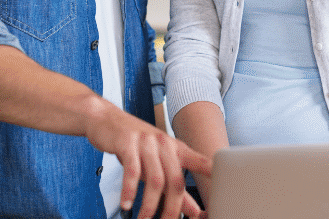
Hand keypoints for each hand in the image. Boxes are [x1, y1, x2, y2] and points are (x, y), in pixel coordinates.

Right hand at [85, 107, 211, 218]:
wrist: (106, 119)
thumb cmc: (135, 143)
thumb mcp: (157, 164)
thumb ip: (175, 188)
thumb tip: (194, 211)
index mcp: (176, 148)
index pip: (201, 161)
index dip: (214, 173)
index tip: (223, 188)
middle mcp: (164, 144)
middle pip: (176, 180)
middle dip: (173, 207)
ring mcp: (146, 142)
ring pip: (154, 179)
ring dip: (149, 204)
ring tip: (144, 218)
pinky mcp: (127, 143)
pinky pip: (131, 170)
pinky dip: (129, 190)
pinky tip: (127, 203)